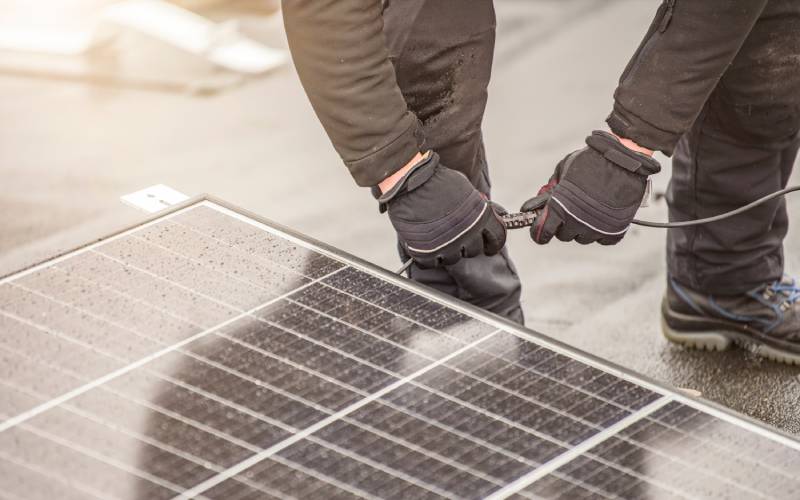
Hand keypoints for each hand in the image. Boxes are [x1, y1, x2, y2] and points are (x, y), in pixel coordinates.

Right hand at [378, 152, 506, 267]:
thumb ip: (478, 206)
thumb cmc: (437, 180)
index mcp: (482, 218)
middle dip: (467, 245)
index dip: (492, 243)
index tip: (488, 246)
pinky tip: (424, 245)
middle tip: (456, 236)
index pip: (497, 238)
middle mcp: (468, 234)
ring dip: (446, 251)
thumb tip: (491, 213)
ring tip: (437, 238)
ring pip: (453, 259)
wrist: (410, 182)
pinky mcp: (427, 253)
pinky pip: (431, 263)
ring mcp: (447, 246)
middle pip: (474, 251)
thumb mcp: (466, 189)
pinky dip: (427, 257)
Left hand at [521, 131, 660, 244]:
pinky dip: (602, 231)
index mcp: (559, 208)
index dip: (540, 233)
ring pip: (583, 238)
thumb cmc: (592, 161)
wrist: (624, 159)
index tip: (541, 233)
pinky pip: (603, 239)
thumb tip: (539, 202)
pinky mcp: (615, 231)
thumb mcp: (563, 169)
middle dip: (564, 225)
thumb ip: (551, 189)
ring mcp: (596, 229)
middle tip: (570, 211)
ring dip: (582, 228)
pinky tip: (603, 218)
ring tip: (589, 210)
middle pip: (564, 235)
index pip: (542, 233)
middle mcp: (576, 223)